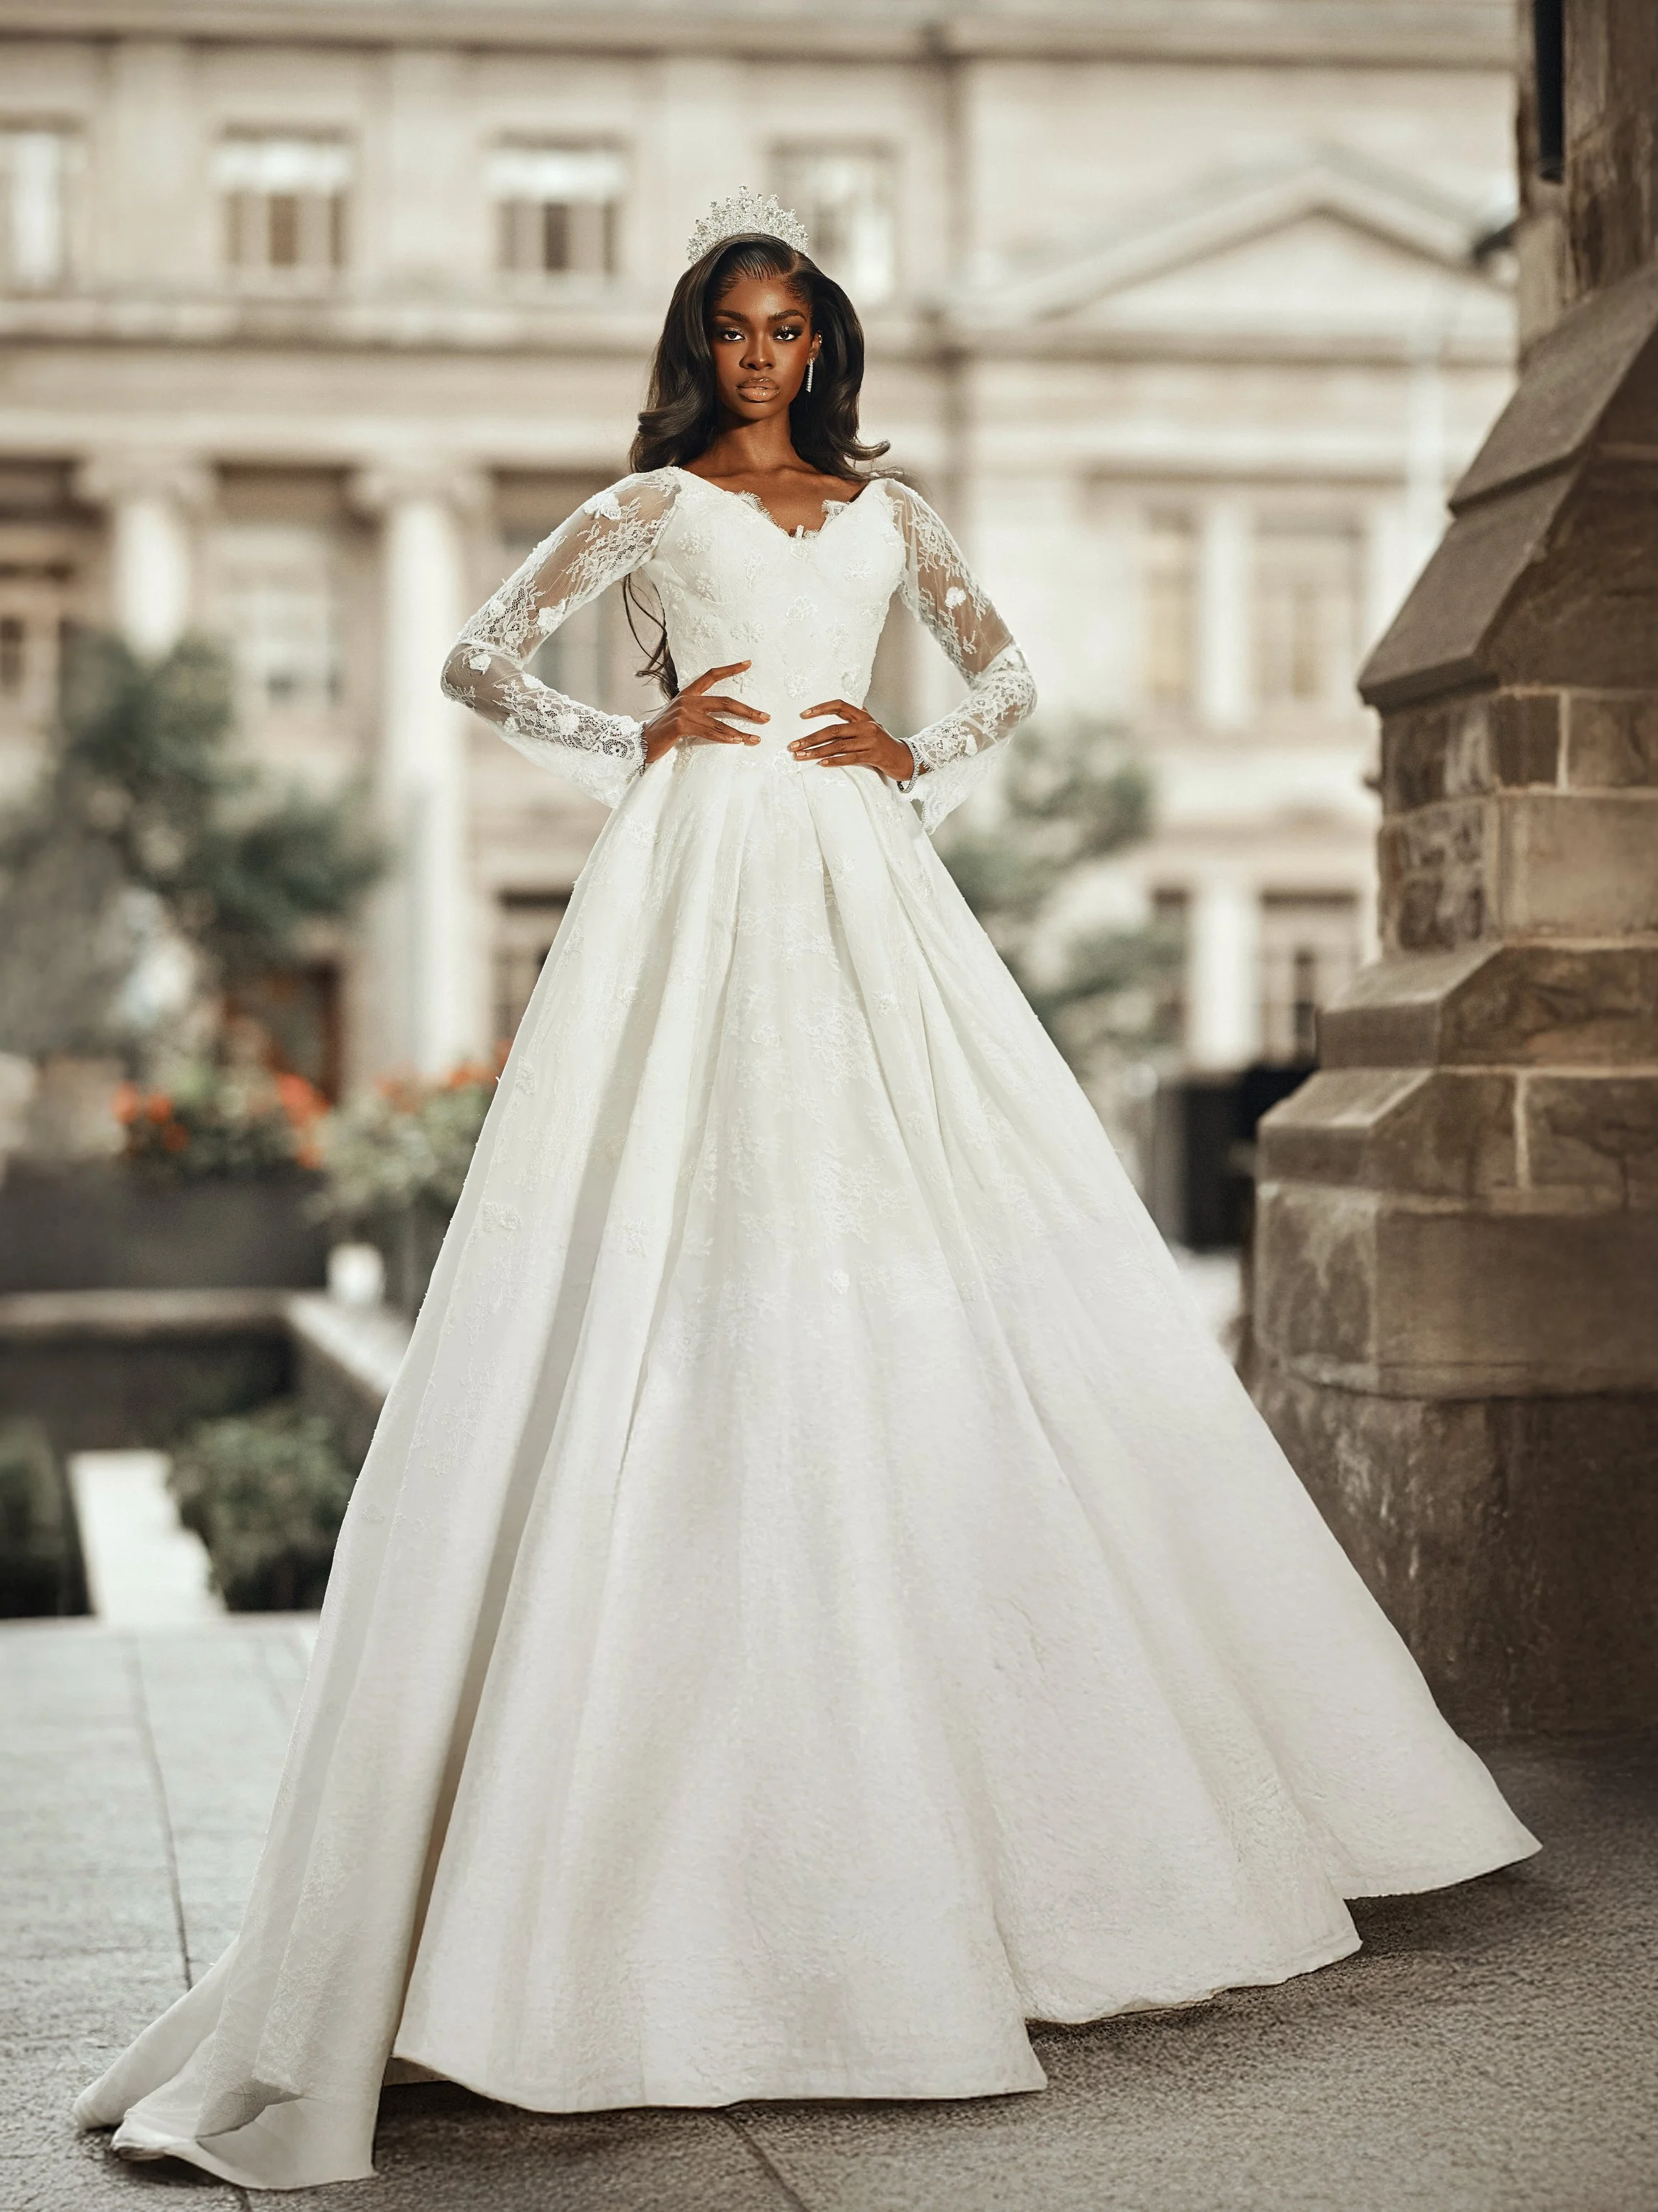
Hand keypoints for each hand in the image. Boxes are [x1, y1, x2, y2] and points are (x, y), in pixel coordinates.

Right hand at [641, 661, 767, 766]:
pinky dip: (724, 738)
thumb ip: (697, 713)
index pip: (711, 675)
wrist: (639, 742)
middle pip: (724, 701)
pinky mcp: (681, 725)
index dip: (730, 669)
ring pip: (719, 721)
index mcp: (688, 694)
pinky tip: (737, 741)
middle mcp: (687, 699)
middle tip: (765, 717)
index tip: (748, 663)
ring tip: (755, 738)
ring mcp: (684, 711)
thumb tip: (720, 720)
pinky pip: (708, 732)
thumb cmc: (662, 733)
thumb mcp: (680, 717)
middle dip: (747, 710)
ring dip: (740, 732)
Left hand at [791, 700, 914, 780]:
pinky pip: (849, 758)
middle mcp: (867, 726)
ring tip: (801, 756)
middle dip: (810, 738)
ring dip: (816, 752)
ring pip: (838, 746)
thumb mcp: (872, 726)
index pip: (839, 706)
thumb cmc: (884, 743)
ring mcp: (870, 741)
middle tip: (793, 745)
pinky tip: (820, 764)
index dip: (820, 709)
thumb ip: (857, 718)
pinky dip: (834, 761)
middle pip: (833, 730)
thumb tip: (840, 708)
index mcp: (863, 716)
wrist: (905, 759)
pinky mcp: (873, 756)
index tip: (803, 715)